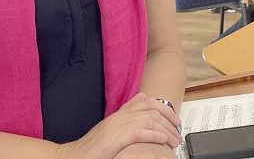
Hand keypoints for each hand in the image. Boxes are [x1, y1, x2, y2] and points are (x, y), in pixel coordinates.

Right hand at [57, 93, 180, 158]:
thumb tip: (143, 104)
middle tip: (178, 132)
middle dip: (169, 119)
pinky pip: (139, 132)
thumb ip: (126, 117)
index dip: (164, 108)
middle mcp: (119, 117)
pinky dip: (154, 134)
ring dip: (165, 130)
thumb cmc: (94, 147)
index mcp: (119, 113)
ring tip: (174, 140)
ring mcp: (116, 127)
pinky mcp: (115, 139)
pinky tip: (163, 140)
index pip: (146, 101)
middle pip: (151, 109)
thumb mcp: (111, 129)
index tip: (175, 119)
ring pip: (148, 120)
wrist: (75, 155)